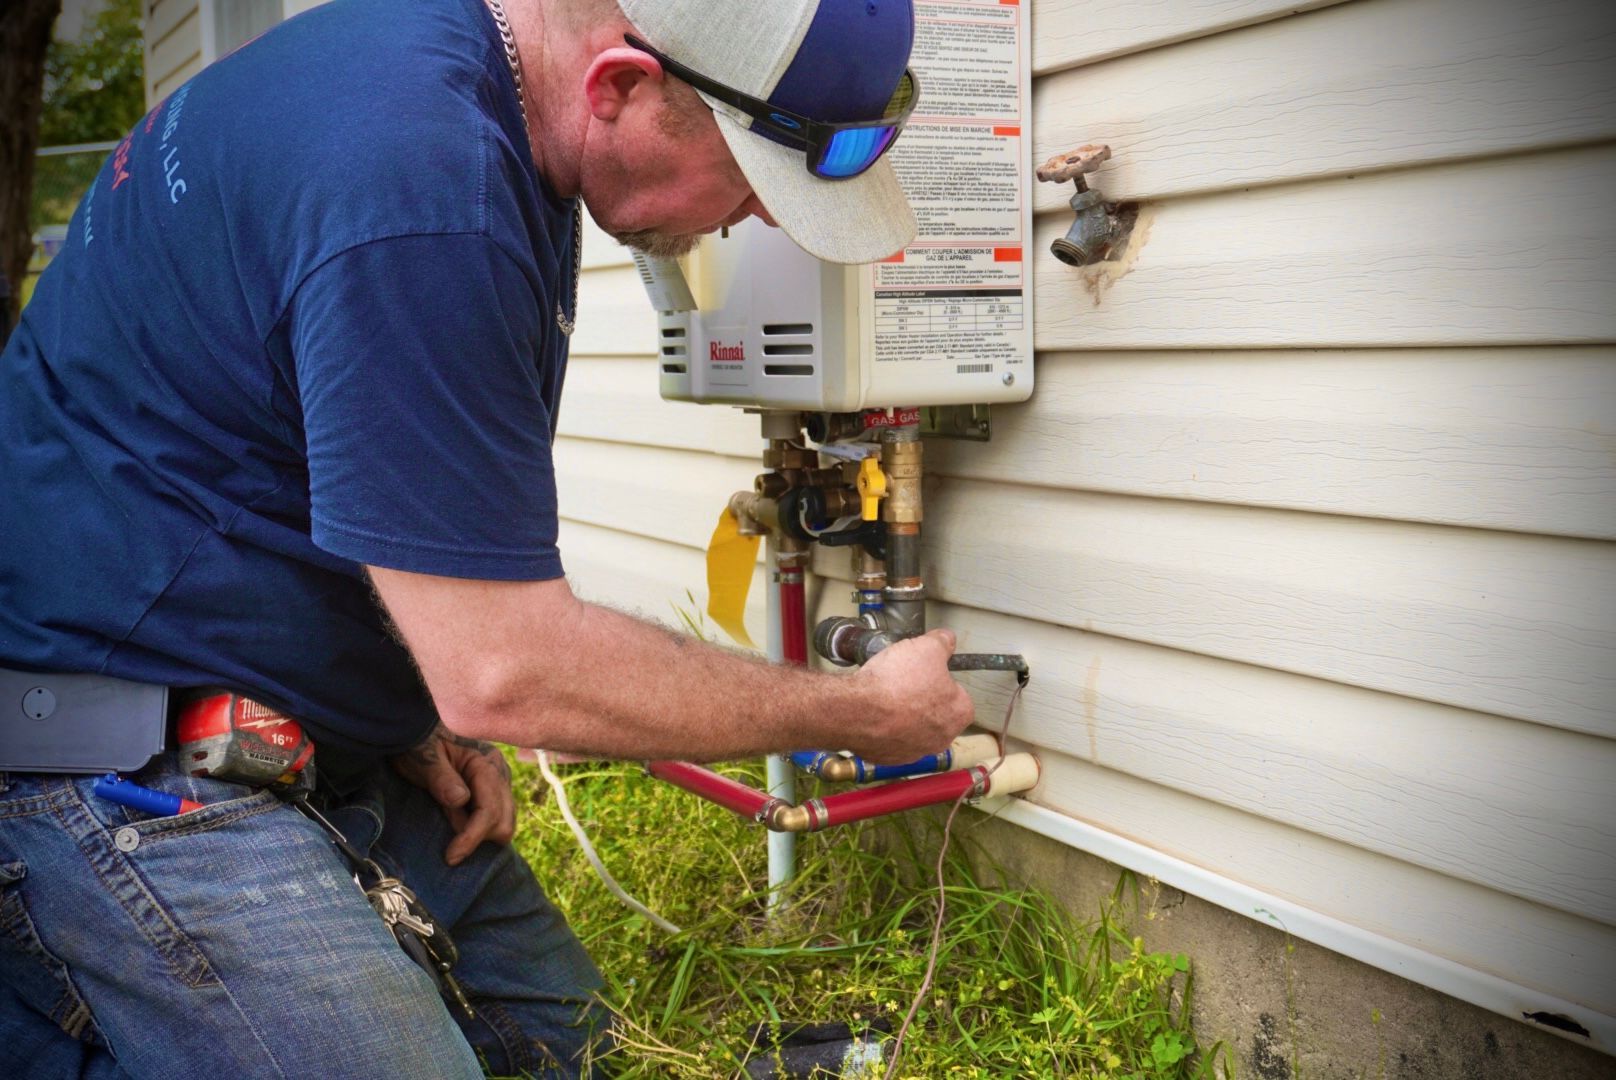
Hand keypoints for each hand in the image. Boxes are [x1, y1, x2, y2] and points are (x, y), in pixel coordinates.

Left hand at [391, 723, 515, 865]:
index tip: (450, 857)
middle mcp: (499, 773)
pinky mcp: (492, 791)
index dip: (472, 837)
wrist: (415, 731)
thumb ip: (441, 778)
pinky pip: (496, 818)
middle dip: (480, 839)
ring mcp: (499, 783)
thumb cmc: (418, 744)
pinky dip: (481, 831)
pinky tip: (460, 830)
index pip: (490, 810)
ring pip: (505, 823)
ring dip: (481, 836)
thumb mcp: (423, 758)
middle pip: (504, 821)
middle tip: (449, 847)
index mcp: (486, 763)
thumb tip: (460, 800)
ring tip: (453, 837)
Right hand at [848, 629, 976, 763]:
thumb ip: (943, 642)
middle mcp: (941, 739)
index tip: (926, 671)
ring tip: (886, 695)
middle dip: (922, 698)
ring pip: (913, 728)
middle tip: (905, 681)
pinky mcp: (890, 758)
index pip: (959, 694)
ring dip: (903, 714)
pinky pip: (891, 739)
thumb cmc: (897, 682)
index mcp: (959, 714)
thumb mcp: (926, 647)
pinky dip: (884, 727)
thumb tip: (947, 640)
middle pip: (936, 713)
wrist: (858, 710)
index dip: (941, 679)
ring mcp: (915, 752)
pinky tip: (874, 712)